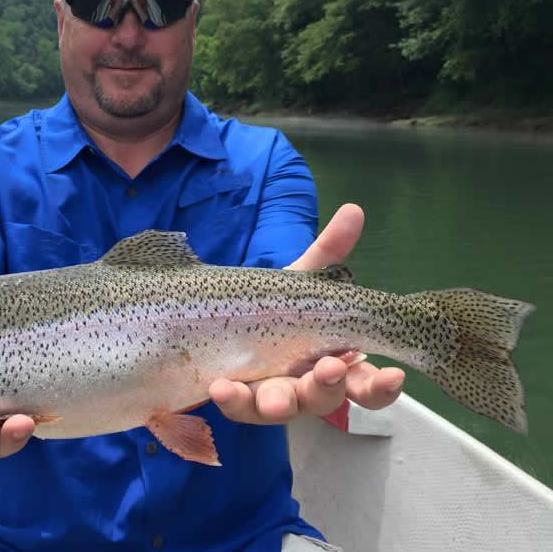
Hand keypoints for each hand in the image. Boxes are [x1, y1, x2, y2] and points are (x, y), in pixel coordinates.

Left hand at [209, 203, 404, 424]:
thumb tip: (353, 210)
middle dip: (330, 388)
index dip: (382, 385)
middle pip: (328, 398)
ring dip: (281, 403)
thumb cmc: (276, 307)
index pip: (367, 383)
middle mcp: (308, 384)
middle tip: (328, 371)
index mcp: (334, 360)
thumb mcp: (301, 282)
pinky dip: (233, 399)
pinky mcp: (240, 399)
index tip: (394, 376)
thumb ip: (327, 253)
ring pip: (285, 407)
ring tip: (274, 398)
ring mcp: (274, 395)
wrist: (225, 319)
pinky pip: (237, 405)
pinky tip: (222, 387)